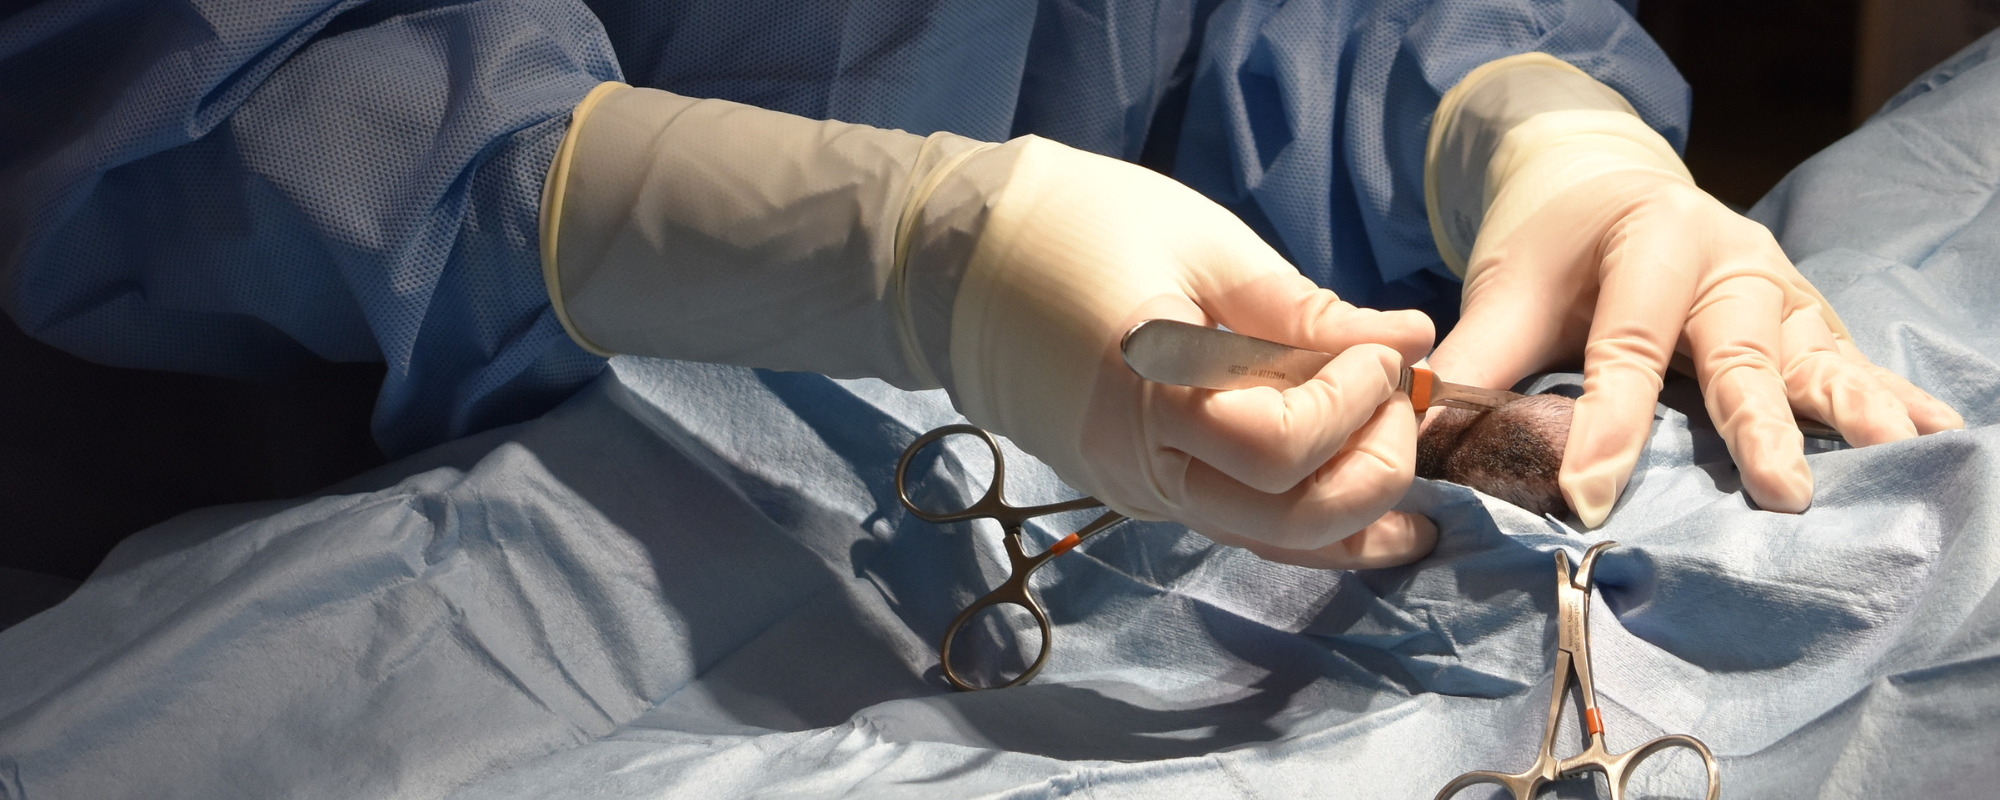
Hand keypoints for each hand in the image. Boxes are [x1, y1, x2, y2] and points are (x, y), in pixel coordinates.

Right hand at [932, 136, 1438, 567]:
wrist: (957, 263)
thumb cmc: (1075, 227)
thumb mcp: (1201, 247)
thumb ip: (1304, 311)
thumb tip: (1408, 340)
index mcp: (1145, 387)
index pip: (1280, 442)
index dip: (1354, 400)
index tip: (1385, 346)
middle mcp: (1138, 462)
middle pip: (1286, 515)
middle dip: (1373, 467)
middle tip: (1397, 398)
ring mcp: (1136, 490)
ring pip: (1269, 539)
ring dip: (1356, 506)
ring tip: (1403, 450)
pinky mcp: (1141, 493)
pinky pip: (1242, 529)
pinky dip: (1316, 528)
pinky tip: (1377, 523)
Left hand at [1428, 167, 1962, 525]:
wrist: (1603, 188)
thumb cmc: (1553, 248)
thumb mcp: (1507, 291)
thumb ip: (1473, 362)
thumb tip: (1417, 437)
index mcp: (1648, 237)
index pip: (1627, 343)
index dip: (1606, 422)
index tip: (1589, 494)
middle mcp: (1728, 259)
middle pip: (1741, 348)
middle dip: (1758, 422)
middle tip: (1779, 490)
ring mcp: (1776, 292)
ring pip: (1813, 356)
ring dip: (1852, 411)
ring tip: (1894, 456)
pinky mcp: (1803, 323)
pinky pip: (1844, 364)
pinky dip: (1887, 400)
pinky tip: (1928, 437)